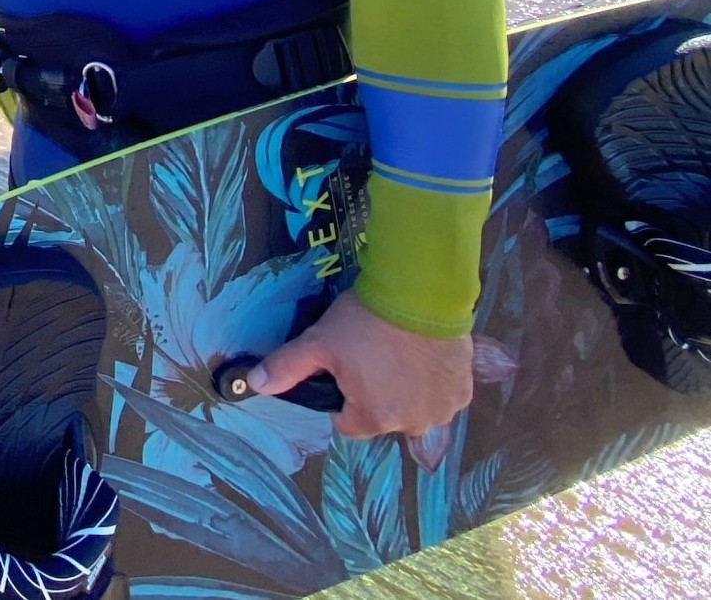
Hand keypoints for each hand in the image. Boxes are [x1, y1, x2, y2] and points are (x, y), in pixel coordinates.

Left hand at [250, 291, 472, 438]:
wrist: (422, 292)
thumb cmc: (366, 320)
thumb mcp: (319, 341)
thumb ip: (286, 367)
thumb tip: (255, 384)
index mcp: (372, 417)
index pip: (347, 423)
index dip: (342, 396)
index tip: (346, 368)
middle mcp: (411, 424)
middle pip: (382, 416)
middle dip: (375, 393)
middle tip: (373, 354)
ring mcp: (442, 410)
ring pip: (413, 408)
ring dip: (406, 390)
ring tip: (399, 352)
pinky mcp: (463, 392)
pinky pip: (441, 396)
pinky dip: (432, 382)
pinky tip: (423, 353)